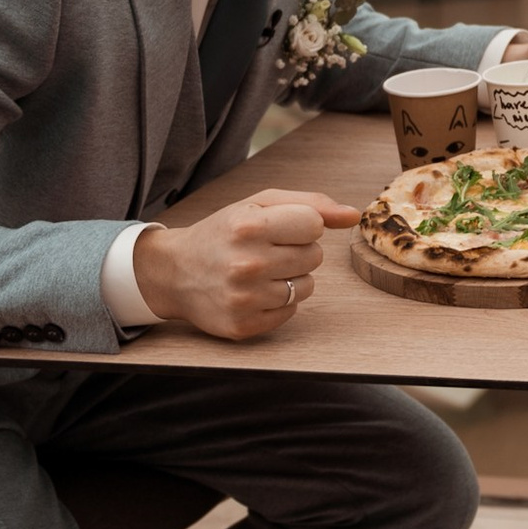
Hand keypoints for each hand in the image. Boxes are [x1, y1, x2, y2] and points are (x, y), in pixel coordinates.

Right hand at [132, 188, 354, 339]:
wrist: (173, 272)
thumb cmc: (223, 232)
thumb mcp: (259, 205)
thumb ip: (310, 203)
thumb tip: (354, 215)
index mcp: (248, 226)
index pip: (315, 225)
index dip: (301, 225)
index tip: (278, 229)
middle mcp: (246, 263)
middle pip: (315, 256)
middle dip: (297, 251)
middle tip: (266, 251)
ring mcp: (244, 298)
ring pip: (307, 286)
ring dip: (290, 277)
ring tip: (259, 271)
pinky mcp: (244, 325)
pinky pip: (291, 311)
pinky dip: (278, 302)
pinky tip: (253, 292)